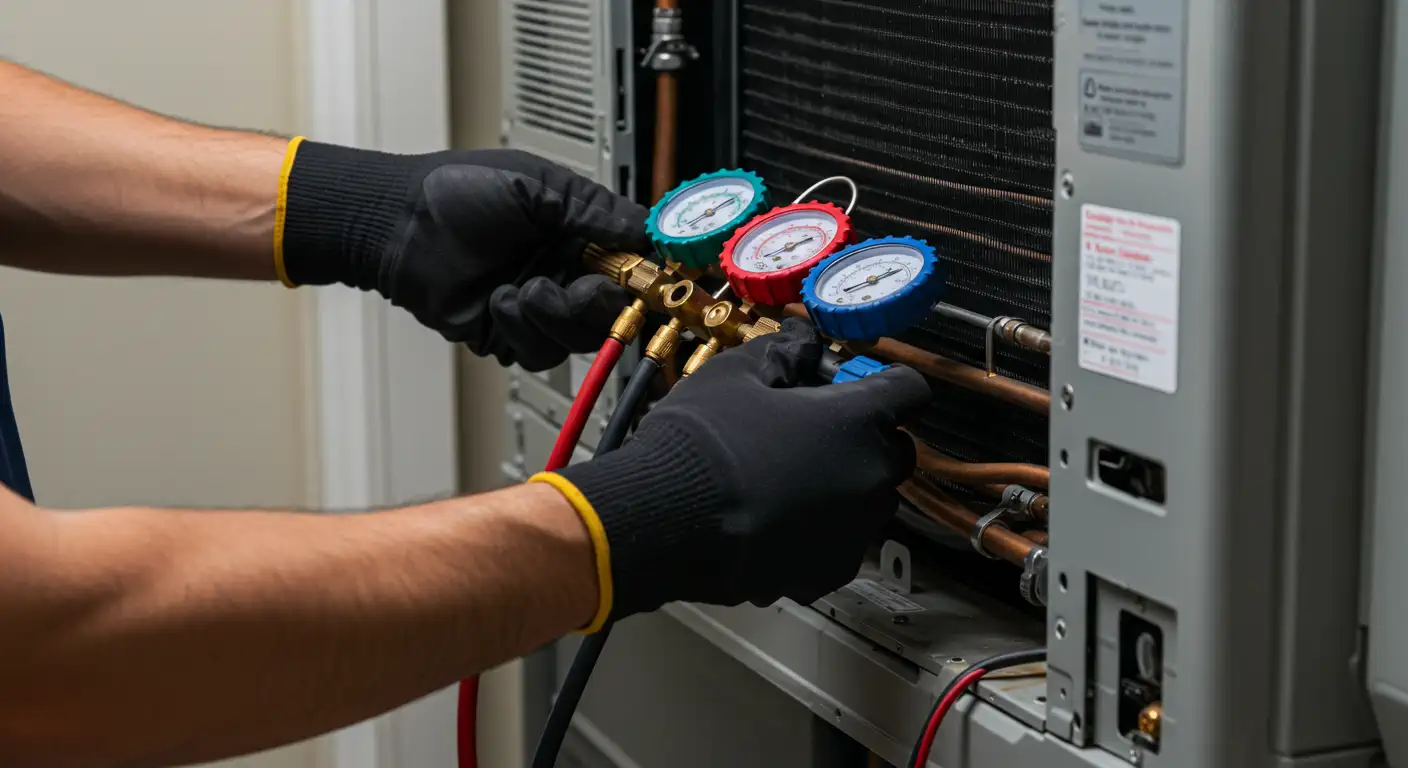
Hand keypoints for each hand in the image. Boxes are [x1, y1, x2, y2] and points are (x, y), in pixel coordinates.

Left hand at [280, 142, 648, 370]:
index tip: (647, 279)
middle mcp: (561, 271)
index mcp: (575, 233)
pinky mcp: (507, 335)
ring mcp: (536, 307)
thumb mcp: (535, 184)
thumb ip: (592, 209)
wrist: (398, 223)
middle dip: (598, 303)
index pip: (630, 263)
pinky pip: (538, 353)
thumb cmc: (455, 192)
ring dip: (554, 315)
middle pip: (612, 310)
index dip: (643, 276)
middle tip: (582, 287)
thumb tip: (643, 228)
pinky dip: (522, 329)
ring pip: (578, 338)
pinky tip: (499, 300)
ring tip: (524, 288)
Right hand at [551, 319, 931, 621]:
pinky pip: (839, 543)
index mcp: (858, 421)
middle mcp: (869, 478)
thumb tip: (800, 338)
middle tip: (818, 428)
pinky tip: (777, 515)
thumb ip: (782, 351)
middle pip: (896, 450)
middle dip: (868, 436)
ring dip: (846, 484)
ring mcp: (851, 530)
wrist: (663, 519)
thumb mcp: (736, 374)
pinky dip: (821, 528)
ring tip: (791, 475)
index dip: (887, 381)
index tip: (862, 382)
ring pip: (870, 500)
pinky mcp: (825, 572)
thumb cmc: (702, 443)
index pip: (910, 390)